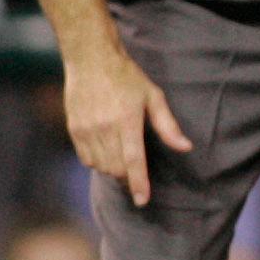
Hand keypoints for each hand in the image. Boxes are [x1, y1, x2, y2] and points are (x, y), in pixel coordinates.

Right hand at [62, 43, 192, 207]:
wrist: (90, 59)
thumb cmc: (127, 77)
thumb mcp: (153, 96)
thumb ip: (168, 126)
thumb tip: (186, 147)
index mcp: (127, 120)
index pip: (133, 160)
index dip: (138, 183)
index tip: (142, 200)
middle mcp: (104, 127)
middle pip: (116, 168)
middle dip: (128, 177)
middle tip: (136, 173)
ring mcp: (86, 129)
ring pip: (101, 166)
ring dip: (113, 170)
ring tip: (122, 159)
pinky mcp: (74, 129)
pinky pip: (86, 158)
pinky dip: (97, 162)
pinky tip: (106, 151)